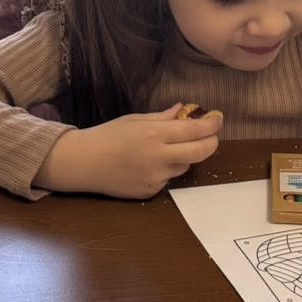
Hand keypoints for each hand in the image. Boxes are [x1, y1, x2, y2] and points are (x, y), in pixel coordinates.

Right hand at [35, 104, 222, 198]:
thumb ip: (163, 117)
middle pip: (200, 152)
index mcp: (154, 134)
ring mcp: (155, 178)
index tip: (217, 119)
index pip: (195, 131)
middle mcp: (158, 157)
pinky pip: (168, 179)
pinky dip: (167, 170)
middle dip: (212, 142)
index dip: (211, 125)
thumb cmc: (108, 135)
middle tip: (211, 136)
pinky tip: (149, 164)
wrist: (84, 163)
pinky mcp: (150, 192)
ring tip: (169, 149)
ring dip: (185, 157)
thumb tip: (185, 110)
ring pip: (185, 167)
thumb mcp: (135, 120)